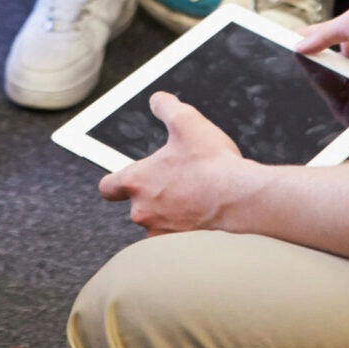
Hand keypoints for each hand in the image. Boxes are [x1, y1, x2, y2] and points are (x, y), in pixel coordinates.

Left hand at [97, 92, 254, 234]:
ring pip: (157, 222)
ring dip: (170, 212)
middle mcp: (142, 211)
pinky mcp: (179, 248)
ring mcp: (160, 232)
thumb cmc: (211, 164)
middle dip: (155, 194)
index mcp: (137, 182)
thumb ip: (166, 107)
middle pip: (137, 204)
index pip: (108, 187)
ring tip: (195, 198)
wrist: (240, 200)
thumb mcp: (187, 121)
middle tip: (179, 182)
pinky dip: (185, 229)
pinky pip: (174, 239)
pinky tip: (203, 216)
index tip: (125, 180)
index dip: (114, 182)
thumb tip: (157, 100)